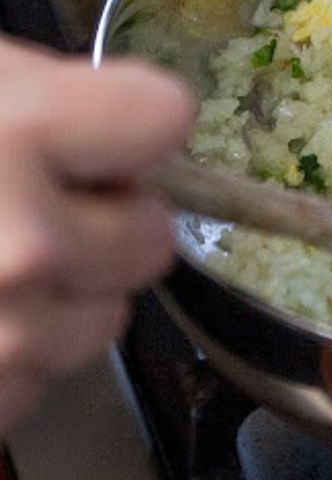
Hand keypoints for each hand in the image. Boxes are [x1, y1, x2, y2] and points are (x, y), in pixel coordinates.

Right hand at [0, 37, 191, 433]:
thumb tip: (135, 118)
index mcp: (23, 131)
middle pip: (154, 237)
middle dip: (110, 222)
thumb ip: (54, 99)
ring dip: (62, 299)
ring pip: (105, 322)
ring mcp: (5, 334)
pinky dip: (13, 356)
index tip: (107, 131)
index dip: (134, 125)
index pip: (167, 117)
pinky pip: (42, 381)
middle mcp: (27, 241)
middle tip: (35, 205)